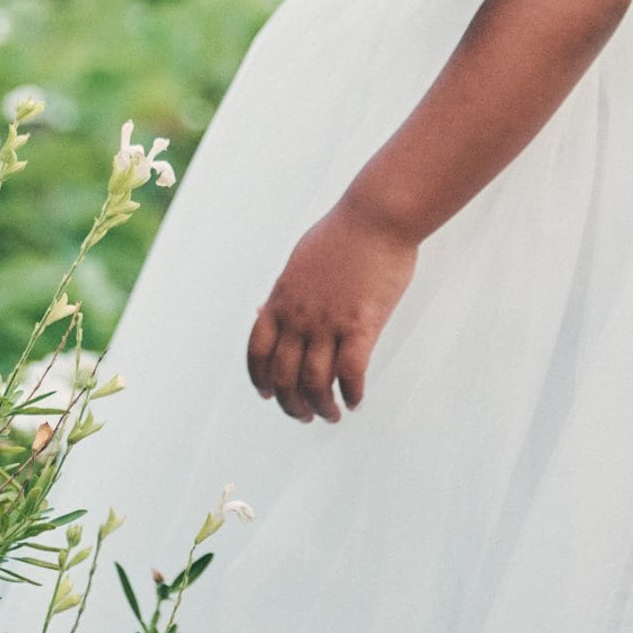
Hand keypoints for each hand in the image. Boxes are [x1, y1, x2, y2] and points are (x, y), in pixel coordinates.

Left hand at [246, 199, 418, 422]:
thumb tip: (263, 309)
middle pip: (284, 377)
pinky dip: (352, 394)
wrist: (374, 217)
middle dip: (291, 405)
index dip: (260, 380)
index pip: (257, 352)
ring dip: (322, 407)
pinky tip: (356, 401)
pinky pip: (351, 372)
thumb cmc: (341, 236)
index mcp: (280, 301)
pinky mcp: (361, 324)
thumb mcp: (297, 264)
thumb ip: (282, 293)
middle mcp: (299, 316)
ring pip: (315, 382)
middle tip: (305, 415)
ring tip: (332, 414)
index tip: (268, 396)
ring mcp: (328, 321)